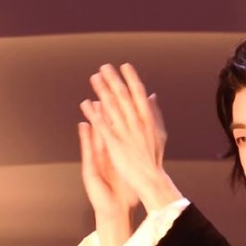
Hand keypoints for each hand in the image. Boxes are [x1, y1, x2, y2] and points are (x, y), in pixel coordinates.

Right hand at [78, 102, 138, 245]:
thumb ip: (136, 155)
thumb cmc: (124, 192)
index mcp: (117, 154)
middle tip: (105, 91)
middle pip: (107, 130)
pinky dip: (86, 138)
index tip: (124, 98)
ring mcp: (97, 161)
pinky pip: (89, 151)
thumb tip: (145, 143)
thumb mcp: (132, 171)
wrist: (115, 210)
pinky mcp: (90, 169)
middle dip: (106, 112)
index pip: (119, 132)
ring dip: (94, 119)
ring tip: (91, 101)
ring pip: (96, 136)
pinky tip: (84, 125)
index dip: (121, 116)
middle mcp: (106, 155)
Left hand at [81, 63, 181, 212]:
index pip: (139, 94)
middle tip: (104, 67)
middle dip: (114, 80)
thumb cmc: (154, 158)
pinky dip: (94, 113)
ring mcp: (125, 133)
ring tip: (94, 79)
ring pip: (112, 107)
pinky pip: (102, 125)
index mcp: (149, 119)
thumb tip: (153, 96)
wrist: (150, 178)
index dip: (131, 79)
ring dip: (102, 91)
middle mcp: (137, 123)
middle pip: (123, 96)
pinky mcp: (114, 143)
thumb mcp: (159, 133)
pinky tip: (86, 104)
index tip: (125, 66)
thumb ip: (155, 113)